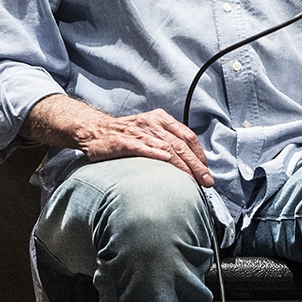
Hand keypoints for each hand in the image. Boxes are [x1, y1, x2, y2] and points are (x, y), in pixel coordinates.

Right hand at [23, 95, 212, 186]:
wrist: (94, 130)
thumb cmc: (125, 134)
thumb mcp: (149, 132)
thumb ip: (167, 141)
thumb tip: (189, 162)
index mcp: (161, 120)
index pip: (187, 136)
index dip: (200, 154)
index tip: (207, 171)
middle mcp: (152, 124)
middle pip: (180, 144)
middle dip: (196, 164)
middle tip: (207, 181)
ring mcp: (137, 132)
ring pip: (165, 147)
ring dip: (182, 165)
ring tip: (193, 179)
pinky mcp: (122, 141)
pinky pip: (141, 147)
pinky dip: (154, 154)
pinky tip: (165, 162)